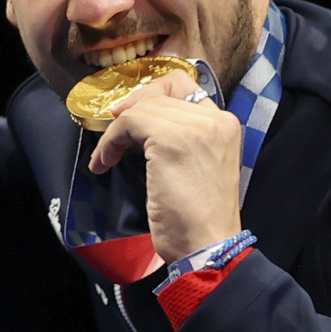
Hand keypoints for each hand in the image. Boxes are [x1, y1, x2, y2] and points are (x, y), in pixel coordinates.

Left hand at [88, 67, 244, 260]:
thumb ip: (185, 139)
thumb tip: (146, 121)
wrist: (208, 244)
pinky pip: (129, 123)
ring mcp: (195, 128)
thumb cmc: (199, 218)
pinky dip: (110, 141)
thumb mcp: (200, 166)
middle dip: (131, 109)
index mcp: (226, 125)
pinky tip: (105, 162)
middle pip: (162, 92)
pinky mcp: (171, 140)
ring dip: (115, 132)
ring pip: (142, 108)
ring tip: (106, 157)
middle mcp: (215, 120)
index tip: (132, 113)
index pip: (187, 86)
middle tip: (113, 133)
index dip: (154, 93)